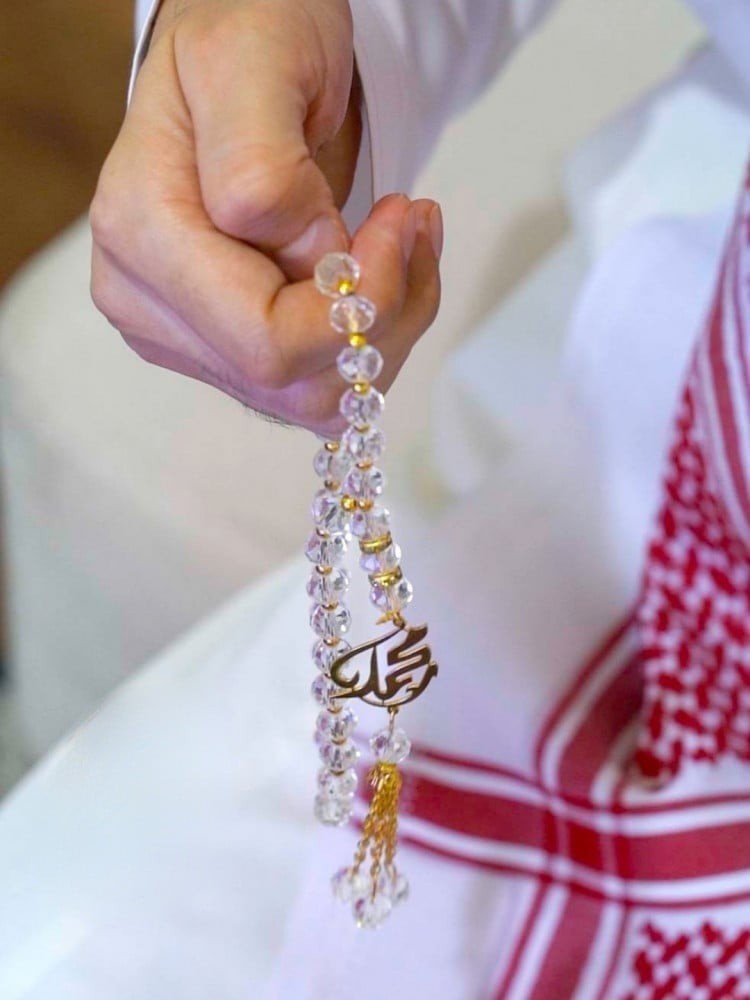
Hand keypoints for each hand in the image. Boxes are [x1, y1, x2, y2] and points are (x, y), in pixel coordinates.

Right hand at [90, 0, 441, 434]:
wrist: (238, 54)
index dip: (358, 292)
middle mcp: (147, 304)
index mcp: (142, 236)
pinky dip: (368, 341)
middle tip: (411, 229)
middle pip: (288, 381)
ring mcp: (184, 338)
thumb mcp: (249, 63)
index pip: (266, 338)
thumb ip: (263, 169)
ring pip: (310, 400)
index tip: (402, 212)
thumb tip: (310, 263)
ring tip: (404, 243)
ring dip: (384, 332)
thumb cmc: (242, 36)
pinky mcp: (223, 351)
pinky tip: (380, 275)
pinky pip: (316, 388)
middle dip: (378, 316)